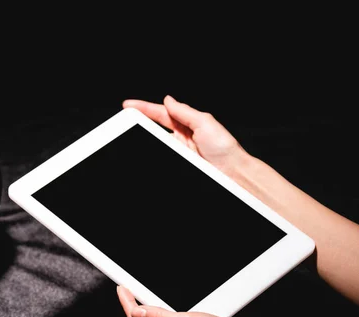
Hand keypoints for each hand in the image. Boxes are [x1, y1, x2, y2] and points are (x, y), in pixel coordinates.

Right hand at [123, 95, 247, 175]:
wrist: (232, 173)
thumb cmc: (224, 148)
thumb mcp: (205, 122)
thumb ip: (184, 111)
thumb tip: (168, 100)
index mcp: (187, 123)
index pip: (161, 113)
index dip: (145, 108)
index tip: (129, 106)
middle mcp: (181, 137)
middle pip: (154, 126)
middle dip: (139, 120)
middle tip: (126, 117)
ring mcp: (178, 151)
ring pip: (155, 142)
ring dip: (144, 138)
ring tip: (132, 132)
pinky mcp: (178, 164)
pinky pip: (163, 157)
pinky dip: (154, 152)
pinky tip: (146, 147)